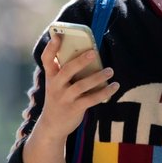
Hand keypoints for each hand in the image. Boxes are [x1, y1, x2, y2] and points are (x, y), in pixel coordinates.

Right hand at [23, 34, 118, 162]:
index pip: (47, 59)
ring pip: (81, 85)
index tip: (58, 36)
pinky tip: (114, 86)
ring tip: (110, 70)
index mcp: (51, 77)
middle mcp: (55, 86)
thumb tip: (89, 55)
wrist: (52, 126)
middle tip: (93, 52)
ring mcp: (64, 98)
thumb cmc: (59, 98)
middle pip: (67, 71)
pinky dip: (104, 92)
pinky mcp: (74, 109)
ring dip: (97, 77)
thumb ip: (67, 71)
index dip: (51, 47)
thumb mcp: (57, 84)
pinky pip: (91, 99)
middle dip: (80, 61)